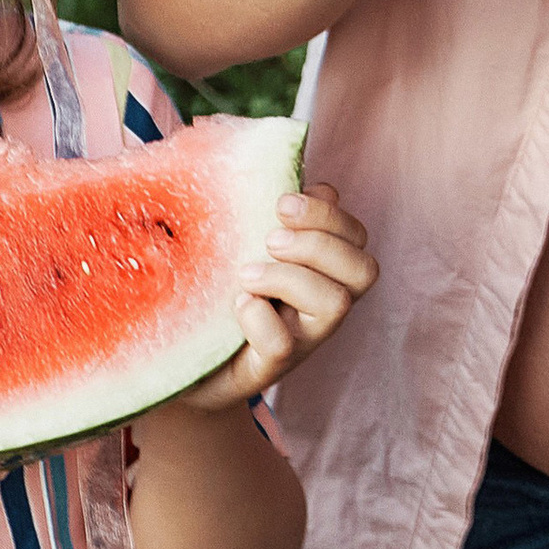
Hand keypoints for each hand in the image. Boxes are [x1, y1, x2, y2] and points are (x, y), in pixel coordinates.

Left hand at [175, 185, 379, 411]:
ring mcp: (303, 339)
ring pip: (336, 304)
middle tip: (270, 239)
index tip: (281, 202)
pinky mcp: (269, 368)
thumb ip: (278, 218)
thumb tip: (301, 180)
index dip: (329, 214)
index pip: (357, 236)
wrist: (184, 360)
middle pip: (364, 270)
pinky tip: (237, 305)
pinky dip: (261, 319)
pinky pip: (284, 345)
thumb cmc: (221, 294)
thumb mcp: (248, 247)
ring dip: (291, 278)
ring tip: (246, 273)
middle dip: (319, 243)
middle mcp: (323, 305)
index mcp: (324, 270)